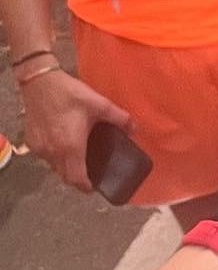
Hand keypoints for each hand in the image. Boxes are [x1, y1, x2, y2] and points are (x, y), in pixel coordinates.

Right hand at [20, 68, 132, 192]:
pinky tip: (64, 144)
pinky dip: (55, 157)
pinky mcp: (30, 142)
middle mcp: (53, 153)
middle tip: (90, 172)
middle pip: (65, 176)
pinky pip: (45, 157)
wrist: (39, 82)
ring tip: (79, 157)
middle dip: (77, 178)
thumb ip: (120, 118)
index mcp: (71, 148)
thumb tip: (134, 129)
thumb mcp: (99, 104)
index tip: (94, 187)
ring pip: (54, 167)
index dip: (86, 187)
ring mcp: (39, 149)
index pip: (76, 179)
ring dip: (66, 167)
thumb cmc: (70, 94)